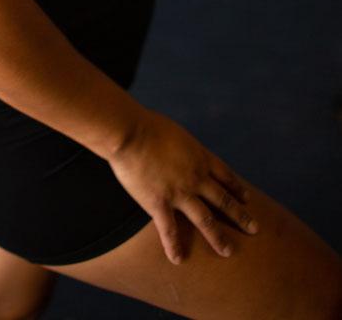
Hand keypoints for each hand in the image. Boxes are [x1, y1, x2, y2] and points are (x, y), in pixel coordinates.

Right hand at [106, 107, 258, 264]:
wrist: (131, 133)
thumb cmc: (147, 125)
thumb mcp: (175, 132)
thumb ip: (182, 146)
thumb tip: (179, 149)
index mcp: (200, 157)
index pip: (225, 176)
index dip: (237, 188)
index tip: (247, 198)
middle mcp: (196, 177)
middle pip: (223, 200)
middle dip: (240, 216)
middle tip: (254, 229)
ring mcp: (180, 193)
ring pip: (206, 220)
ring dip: (218, 237)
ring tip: (228, 251)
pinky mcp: (159, 204)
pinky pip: (170, 230)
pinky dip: (174, 246)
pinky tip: (178, 259)